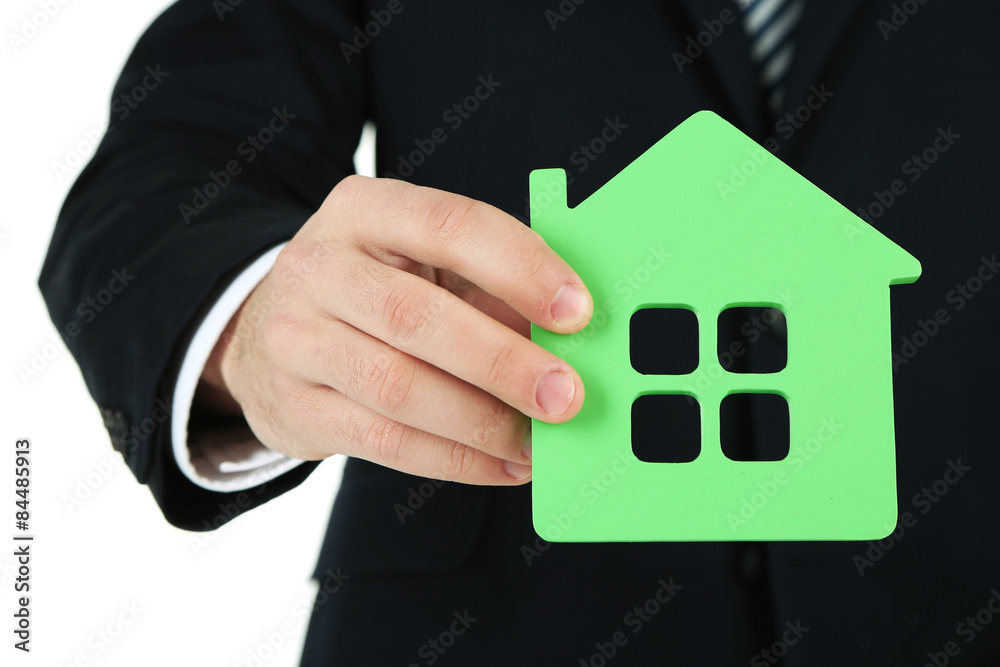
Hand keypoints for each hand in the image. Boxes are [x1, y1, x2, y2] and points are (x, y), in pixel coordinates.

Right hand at [202, 175, 592, 483]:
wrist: (269, 331)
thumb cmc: (374, 287)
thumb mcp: (421, 262)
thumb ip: (490, 286)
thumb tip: (571, 341)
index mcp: (365, 210)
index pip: (449, 226)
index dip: (519, 268)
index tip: (577, 313)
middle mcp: (320, 266)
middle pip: (417, 316)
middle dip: (502, 362)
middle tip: (565, 395)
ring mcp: (296, 338)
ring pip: (398, 387)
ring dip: (482, 423)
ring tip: (537, 442)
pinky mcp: (294, 405)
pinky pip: (384, 441)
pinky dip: (455, 460)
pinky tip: (502, 465)